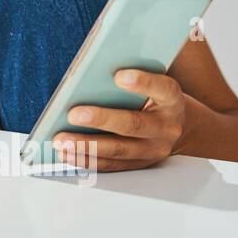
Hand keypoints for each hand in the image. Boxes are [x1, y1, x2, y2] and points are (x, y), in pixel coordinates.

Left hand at [52, 69, 189, 170]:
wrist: (176, 125)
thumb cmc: (154, 96)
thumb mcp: (152, 82)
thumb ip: (131, 77)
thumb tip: (91, 72)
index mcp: (172, 101)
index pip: (163, 89)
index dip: (143, 82)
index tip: (119, 76)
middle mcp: (166, 128)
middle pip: (134, 124)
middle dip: (101, 120)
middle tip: (73, 114)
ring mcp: (153, 150)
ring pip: (119, 150)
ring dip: (86, 146)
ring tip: (61, 140)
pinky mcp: (139, 164)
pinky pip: (111, 165)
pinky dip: (86, 160)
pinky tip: (66, 154)